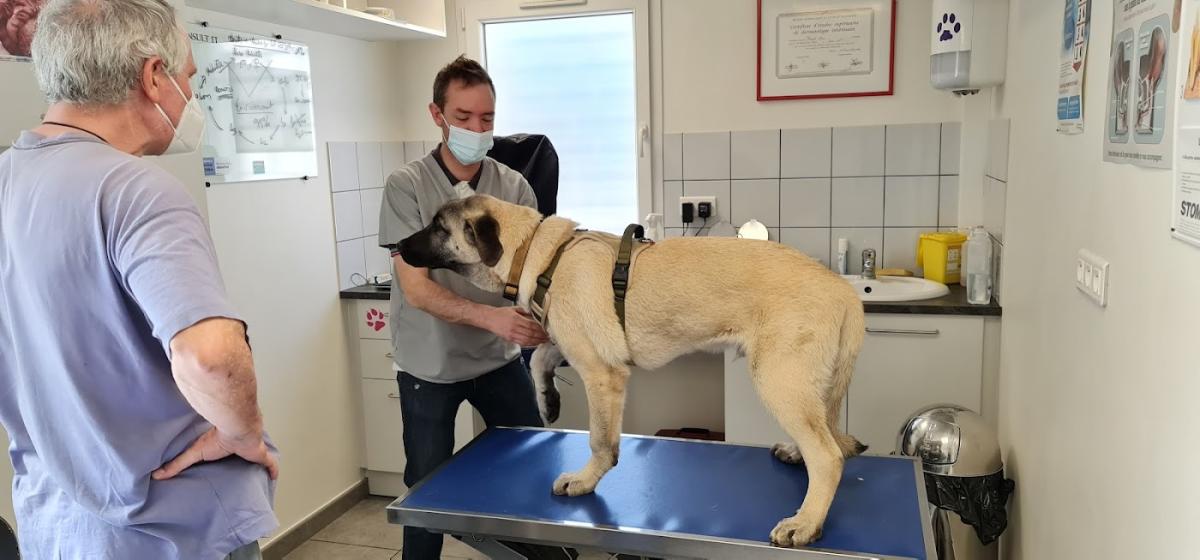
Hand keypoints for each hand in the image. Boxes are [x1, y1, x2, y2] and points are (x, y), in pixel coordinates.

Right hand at [152, 427, 278, 480]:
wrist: (236, 426)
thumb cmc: (216, 437)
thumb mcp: (194, 452)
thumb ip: (177, 463)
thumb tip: (157, 475)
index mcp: (225, 444)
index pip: (228, 449)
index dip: (228, 454)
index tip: (226, 461)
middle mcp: (240, 446)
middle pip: (244, 454)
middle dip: (245, 459)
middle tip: (244, 470)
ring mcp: (252, 450)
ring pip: (258, 457)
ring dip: (258, 463)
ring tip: (259, 473)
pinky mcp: (261, 454)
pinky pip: (270, 464)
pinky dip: (272, 470)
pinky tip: (273, 476)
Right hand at [486, 307, 548, 346]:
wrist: (489, 319)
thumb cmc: (501, 313)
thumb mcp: (514, 309)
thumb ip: (525, 311)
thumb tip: (536, 314)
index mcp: (516, 319)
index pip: (532, 325)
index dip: (540, 329)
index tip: (547, 330)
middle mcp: (515, 328)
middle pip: (531, 334)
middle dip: (541, 336)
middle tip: (549, 337)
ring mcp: (512, 335)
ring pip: (528, 340)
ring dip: (537, 341)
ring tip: (545, 341)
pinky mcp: (510, 339)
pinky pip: (522, 343)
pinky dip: (530, 344)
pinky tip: (536, 343)